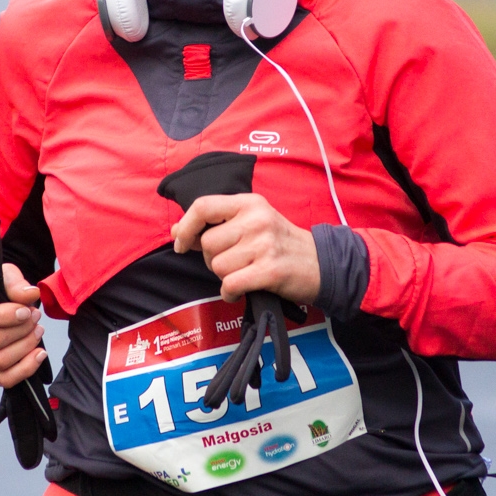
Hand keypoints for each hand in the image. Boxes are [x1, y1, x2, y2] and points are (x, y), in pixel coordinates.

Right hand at [0, 263, 46, 387]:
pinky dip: (26, 368)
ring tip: (38, 331)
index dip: (4, 316)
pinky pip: (4, 379)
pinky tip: (39, 354)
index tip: (26, 310)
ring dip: (26, 346)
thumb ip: (15, 284)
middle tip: (36, 317)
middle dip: (21, 330)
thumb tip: (31, 295)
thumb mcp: (0, 278)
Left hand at [171, 194, 319, 305]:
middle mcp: (256, 219)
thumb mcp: (251, 223)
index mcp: (249, 203)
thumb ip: (214, 224)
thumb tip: (175, 231)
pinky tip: (241, 290)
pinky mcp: (269, 270)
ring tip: (244, 273)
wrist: (321, 263)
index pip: (203, 206)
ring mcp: (264, 244)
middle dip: (212, 259)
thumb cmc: (280, 243)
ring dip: (225, 277)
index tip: (181, 244)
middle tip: (234, 262)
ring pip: (217, 266)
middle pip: (207, 243)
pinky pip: (230, 284)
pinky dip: (230, 293)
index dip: (185, 227)